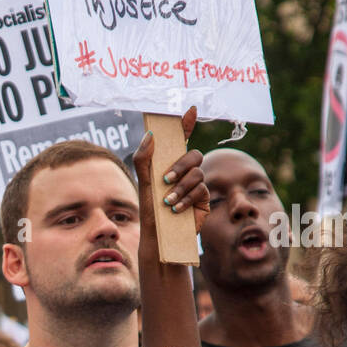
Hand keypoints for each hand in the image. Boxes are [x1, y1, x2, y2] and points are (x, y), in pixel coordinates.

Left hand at [131, 106, 209, 231]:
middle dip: (180, 165)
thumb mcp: (143, 182)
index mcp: (171, 163)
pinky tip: (175, 209)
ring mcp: (196, 184)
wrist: (159, 236)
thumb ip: (143, 158)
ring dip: (181, 187)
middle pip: (194, 155)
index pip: (181, 139)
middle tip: (165, 179)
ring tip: (166, 202)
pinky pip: (201, 190)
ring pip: (198, 173)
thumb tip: (151, 134)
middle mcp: (186, 171)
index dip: (187, 123)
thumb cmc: (149, 210)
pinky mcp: (204, 199)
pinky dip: (186, 199)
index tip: (190, 110)